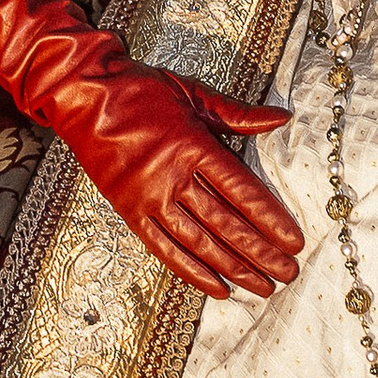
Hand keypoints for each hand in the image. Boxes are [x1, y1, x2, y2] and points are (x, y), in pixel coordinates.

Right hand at [0, 0, 301, 297]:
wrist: (83, 95)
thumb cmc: (141, 89)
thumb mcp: (193, 93)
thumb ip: (237, 113)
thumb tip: (282, 117)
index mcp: (193, 145)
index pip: (241, 190)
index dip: (270, 218)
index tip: (294, 240)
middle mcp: (173, 177)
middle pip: (226, 224)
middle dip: (260, 252)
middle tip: (288, 272)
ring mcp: (150, 199)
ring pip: (200, 243)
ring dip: (234, 268)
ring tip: (262, 287)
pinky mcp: (130, 212)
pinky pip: (165, 250)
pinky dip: (193, 272)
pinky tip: (217, 288)